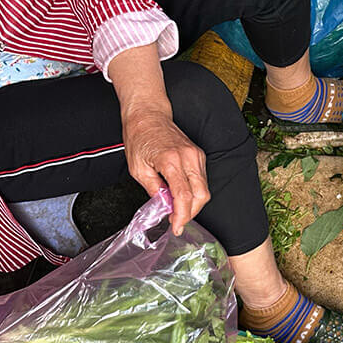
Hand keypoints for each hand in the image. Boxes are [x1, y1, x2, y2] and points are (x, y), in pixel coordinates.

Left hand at [123, 108, 210, 235]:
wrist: (148, 115)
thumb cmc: (139, 137)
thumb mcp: (137, 168)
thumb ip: (153, 189)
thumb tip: (164, 206)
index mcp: (170, 160)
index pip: (183, 196)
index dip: (181, 216)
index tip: (176, 227)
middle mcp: (188, 157)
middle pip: (201, 195)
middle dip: (190, 213)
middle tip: (177, 222)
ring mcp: (196, 155)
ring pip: (204, 189)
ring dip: (193, 204)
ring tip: (178, 210)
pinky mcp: (198, 155)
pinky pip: (202, 180)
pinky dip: (194, 192)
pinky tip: (182, 196)